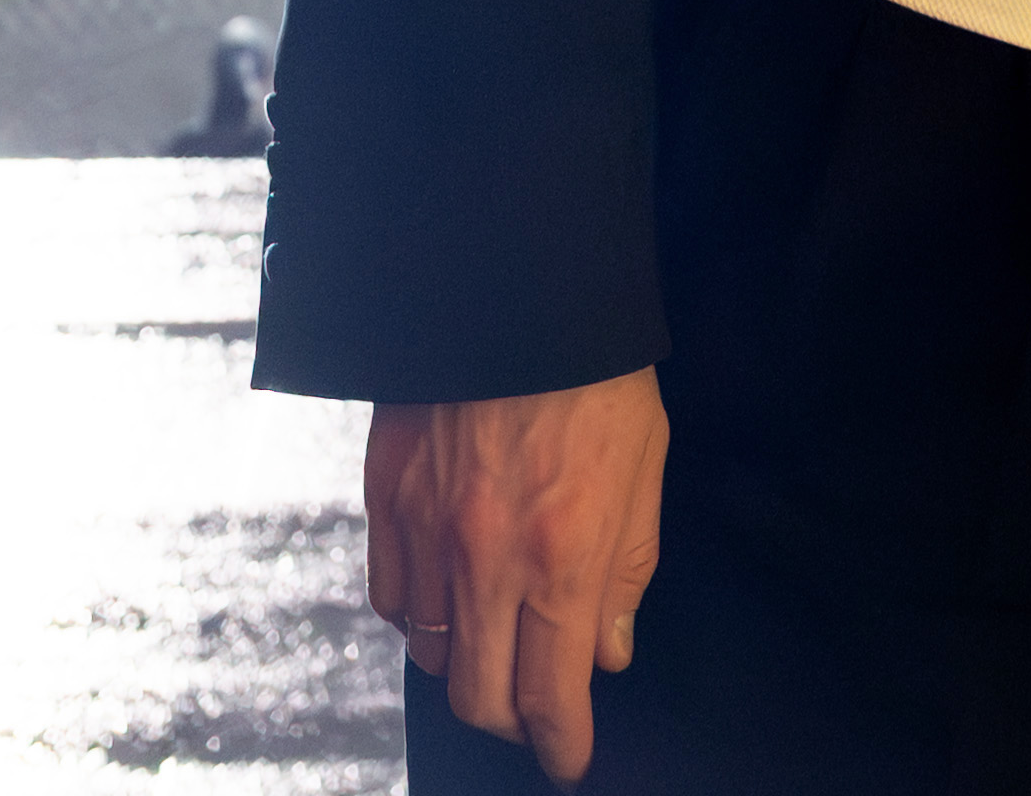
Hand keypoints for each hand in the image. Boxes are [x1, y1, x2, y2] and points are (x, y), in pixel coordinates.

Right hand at [364, 369, 664, 778]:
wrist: (515, 283)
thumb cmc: (596, 372)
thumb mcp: (644, 471)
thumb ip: (626, 573)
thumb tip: (607, 655)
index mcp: (561, 556)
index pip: (551, 695)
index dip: (560, 744)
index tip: (567, 760)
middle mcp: (486, 558)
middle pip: (479, 698)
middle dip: (512, 721)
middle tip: (534, 711)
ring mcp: (427, 531)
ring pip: (430, 654)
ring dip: (465, 665)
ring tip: (495, 644)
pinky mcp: (386, 497)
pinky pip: (390, 597)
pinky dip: (418, 617)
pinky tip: (447, 600)